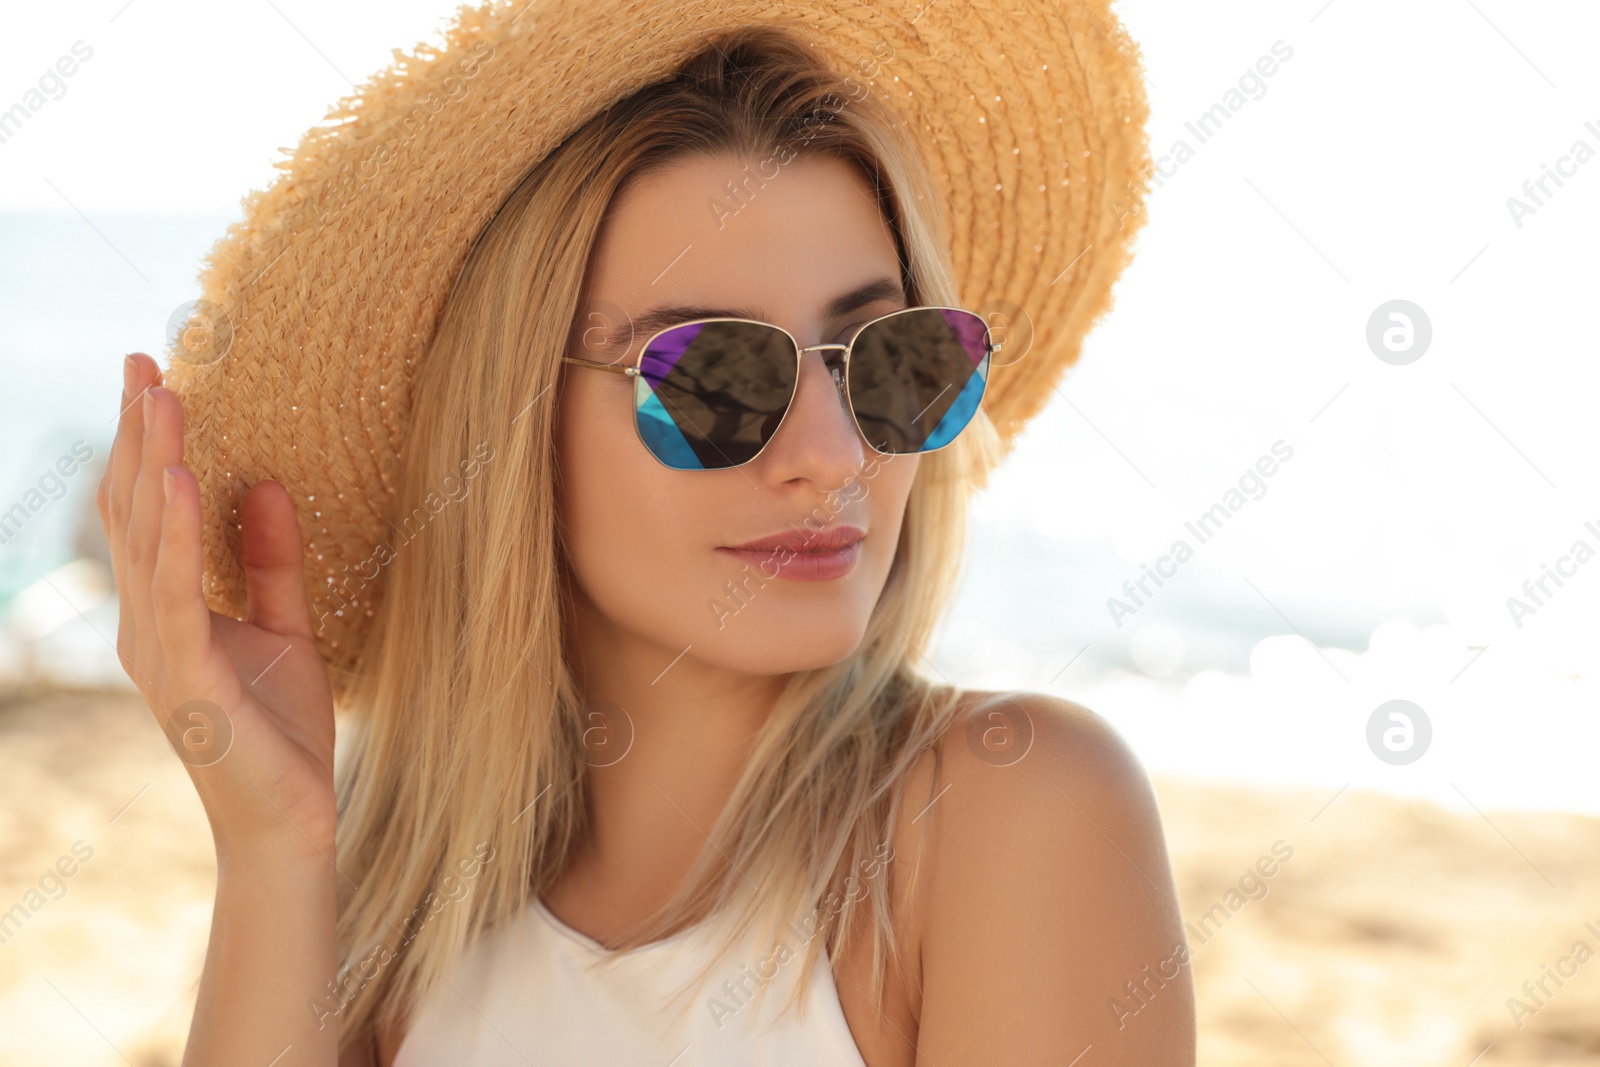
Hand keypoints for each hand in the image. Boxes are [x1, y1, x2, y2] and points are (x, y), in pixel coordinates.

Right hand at [97, 352, 337, 862]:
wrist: (289, 821)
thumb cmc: (280, 733)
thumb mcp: (288, 627)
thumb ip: (272, 560)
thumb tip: (269, 482)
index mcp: (165, 612)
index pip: (150, 513)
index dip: (148, 446)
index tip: (155, 376)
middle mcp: (147, 624)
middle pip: (138, 512)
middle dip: (141, 435)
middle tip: (145, 361)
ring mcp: (159, 650)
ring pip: (149, 539)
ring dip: (155, 463)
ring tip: (162, 394)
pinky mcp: (187, 677)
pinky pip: (179, 592)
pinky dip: (180, 533)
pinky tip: (185, 480)